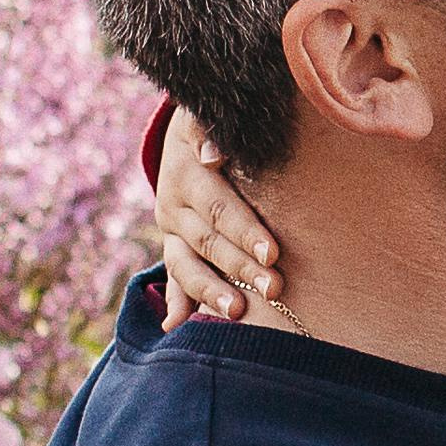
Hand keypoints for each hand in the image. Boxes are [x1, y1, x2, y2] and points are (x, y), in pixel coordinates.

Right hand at [154, 108, 283, 333]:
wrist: (186, 132)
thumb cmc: (218, 124)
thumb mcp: (210, 118)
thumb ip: (212, 130)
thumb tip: (213, 155)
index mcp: (185, 173)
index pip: (218, 208)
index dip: (244, 231)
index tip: (273, 254)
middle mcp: (173, 205)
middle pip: (208, 242)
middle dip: (240, 267)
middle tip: (274, 288)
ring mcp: (170, 230)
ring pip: (186, 265)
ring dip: (210, 291)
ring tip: (236, 313)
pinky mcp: (172, 247)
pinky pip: (173, 278)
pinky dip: (176, 303)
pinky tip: (175, 328)